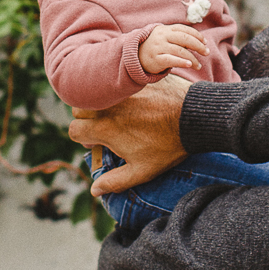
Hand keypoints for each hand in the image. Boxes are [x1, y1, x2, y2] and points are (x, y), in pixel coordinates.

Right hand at [70, 76, 192, 194]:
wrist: (194, 117)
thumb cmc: (168, 147)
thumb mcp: (142, 170)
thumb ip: (115, 181)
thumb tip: (95, 191)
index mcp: (105, 129)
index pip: (74, 130)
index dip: (82, 138)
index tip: (96, 141)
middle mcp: (108, 106)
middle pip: (79, 108)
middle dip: (85, 117)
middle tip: (103, 125)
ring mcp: (121, 90)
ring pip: (95, 91)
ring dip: (98, 101)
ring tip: (114, 111)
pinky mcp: (134, 79)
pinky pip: (117, 81)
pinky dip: (118, 90)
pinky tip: (132, 98)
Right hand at [138, 23, 208, 74]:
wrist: (135, 56)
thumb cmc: (154, 47)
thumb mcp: (164, 37)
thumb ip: (177, 37)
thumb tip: (198, 42)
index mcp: (166, 29)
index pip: (185, 30)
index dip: (197, 35)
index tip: (205, 42)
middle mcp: (162, 36)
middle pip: (185, 39)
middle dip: (199, 46)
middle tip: (207, 52)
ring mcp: (158, 47)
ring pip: (180, 51)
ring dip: (193, 59)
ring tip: (198, 65)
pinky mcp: (156, 59)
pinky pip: (171, 60)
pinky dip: (182, 62)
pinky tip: (189, 65)